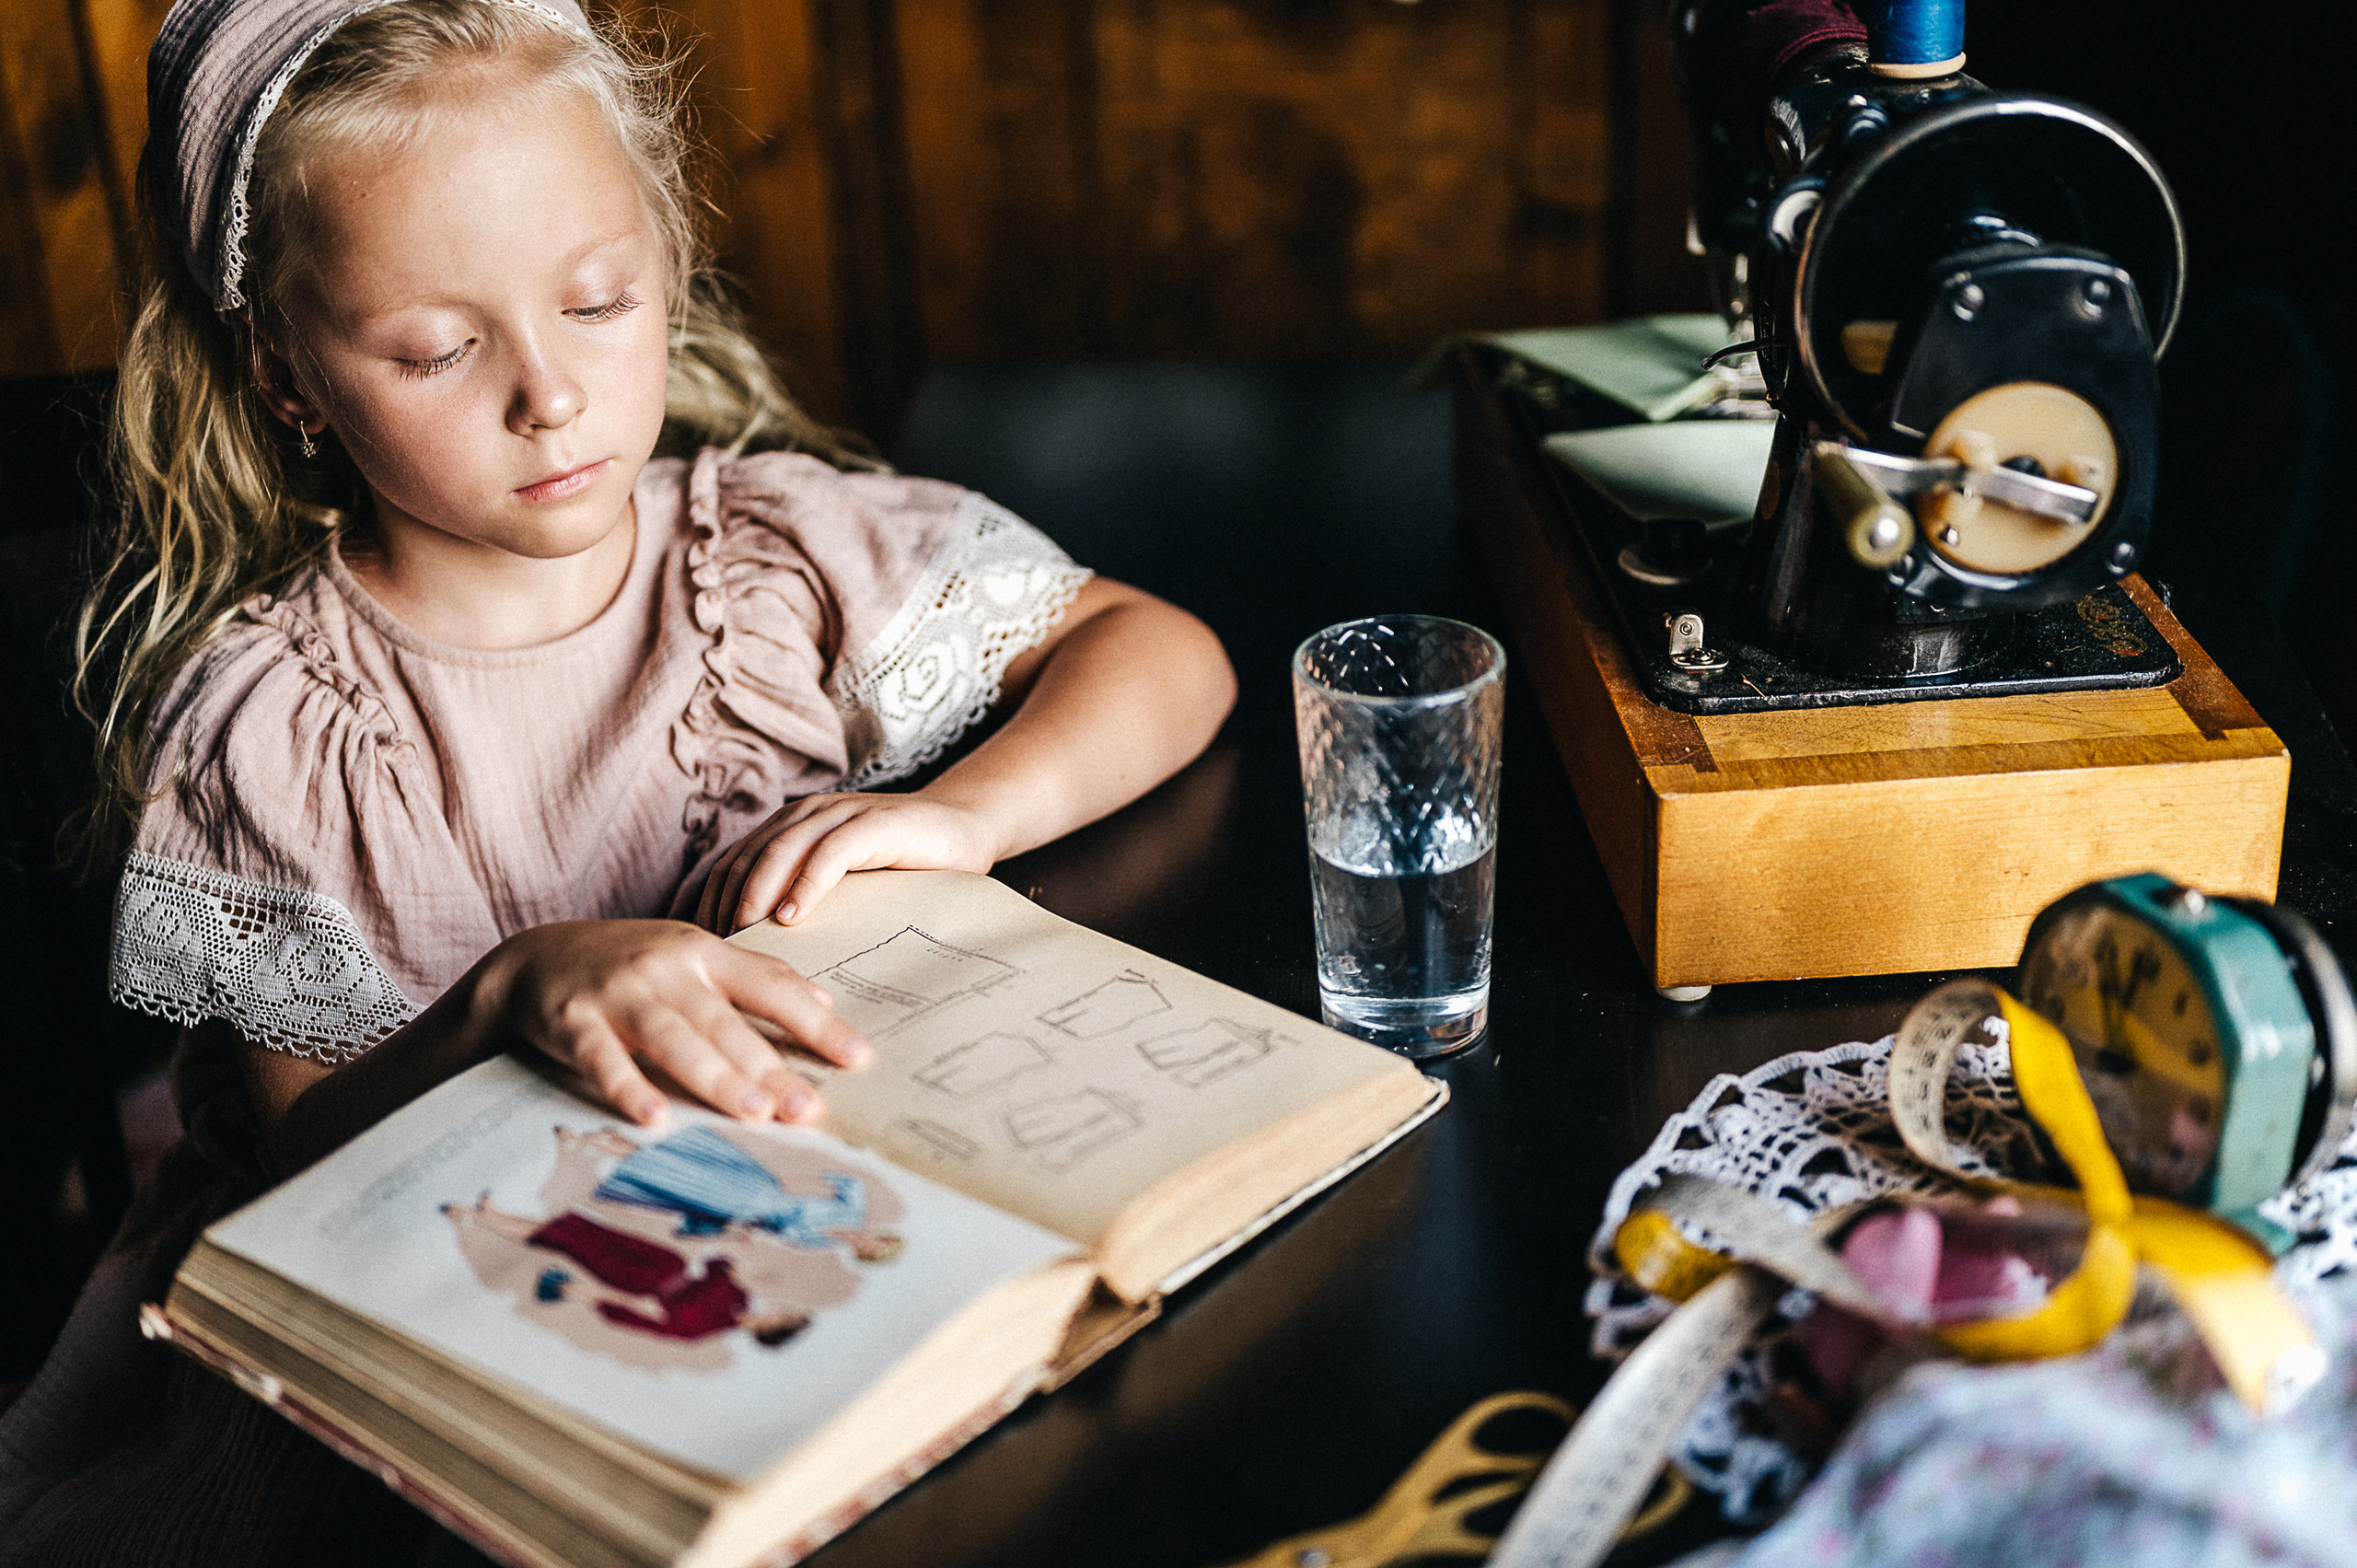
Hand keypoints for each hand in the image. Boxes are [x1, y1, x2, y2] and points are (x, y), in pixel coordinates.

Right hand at [483, 920, 870, 1124]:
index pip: (772, 987)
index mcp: (704, 953)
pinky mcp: (573, 1022)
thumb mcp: (693, 956)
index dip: (816, 1024)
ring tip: (754, 1114)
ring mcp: (619, 994)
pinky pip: (603, 1059)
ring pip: (674, 1038)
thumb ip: (755, 976)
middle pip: (726, 1022)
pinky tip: (654, 1118)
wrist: (534, 958)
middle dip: (769, 1066)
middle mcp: (667, 970)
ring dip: (716, 1076)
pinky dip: (627, 1087)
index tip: (859, 1059)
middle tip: (806, 1107)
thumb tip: (825, 1000)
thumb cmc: (629, 964)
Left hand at [696, 792, 1001, 933]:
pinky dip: (806, 885)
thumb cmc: (901, 865)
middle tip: (715, 957)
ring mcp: (838, 814)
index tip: (702, 956)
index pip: (729, 868)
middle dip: (725, 908)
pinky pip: (829, 852)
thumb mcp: (842, 886)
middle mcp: (804, 815)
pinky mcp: (873, 822)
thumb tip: (757, 960)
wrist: (964, 827)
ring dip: (756, 896)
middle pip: (745, 860)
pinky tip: (793, 917)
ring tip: (744, 937)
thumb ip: (803, 900)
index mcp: (788, 828)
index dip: (710, 908)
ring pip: (778, 852)